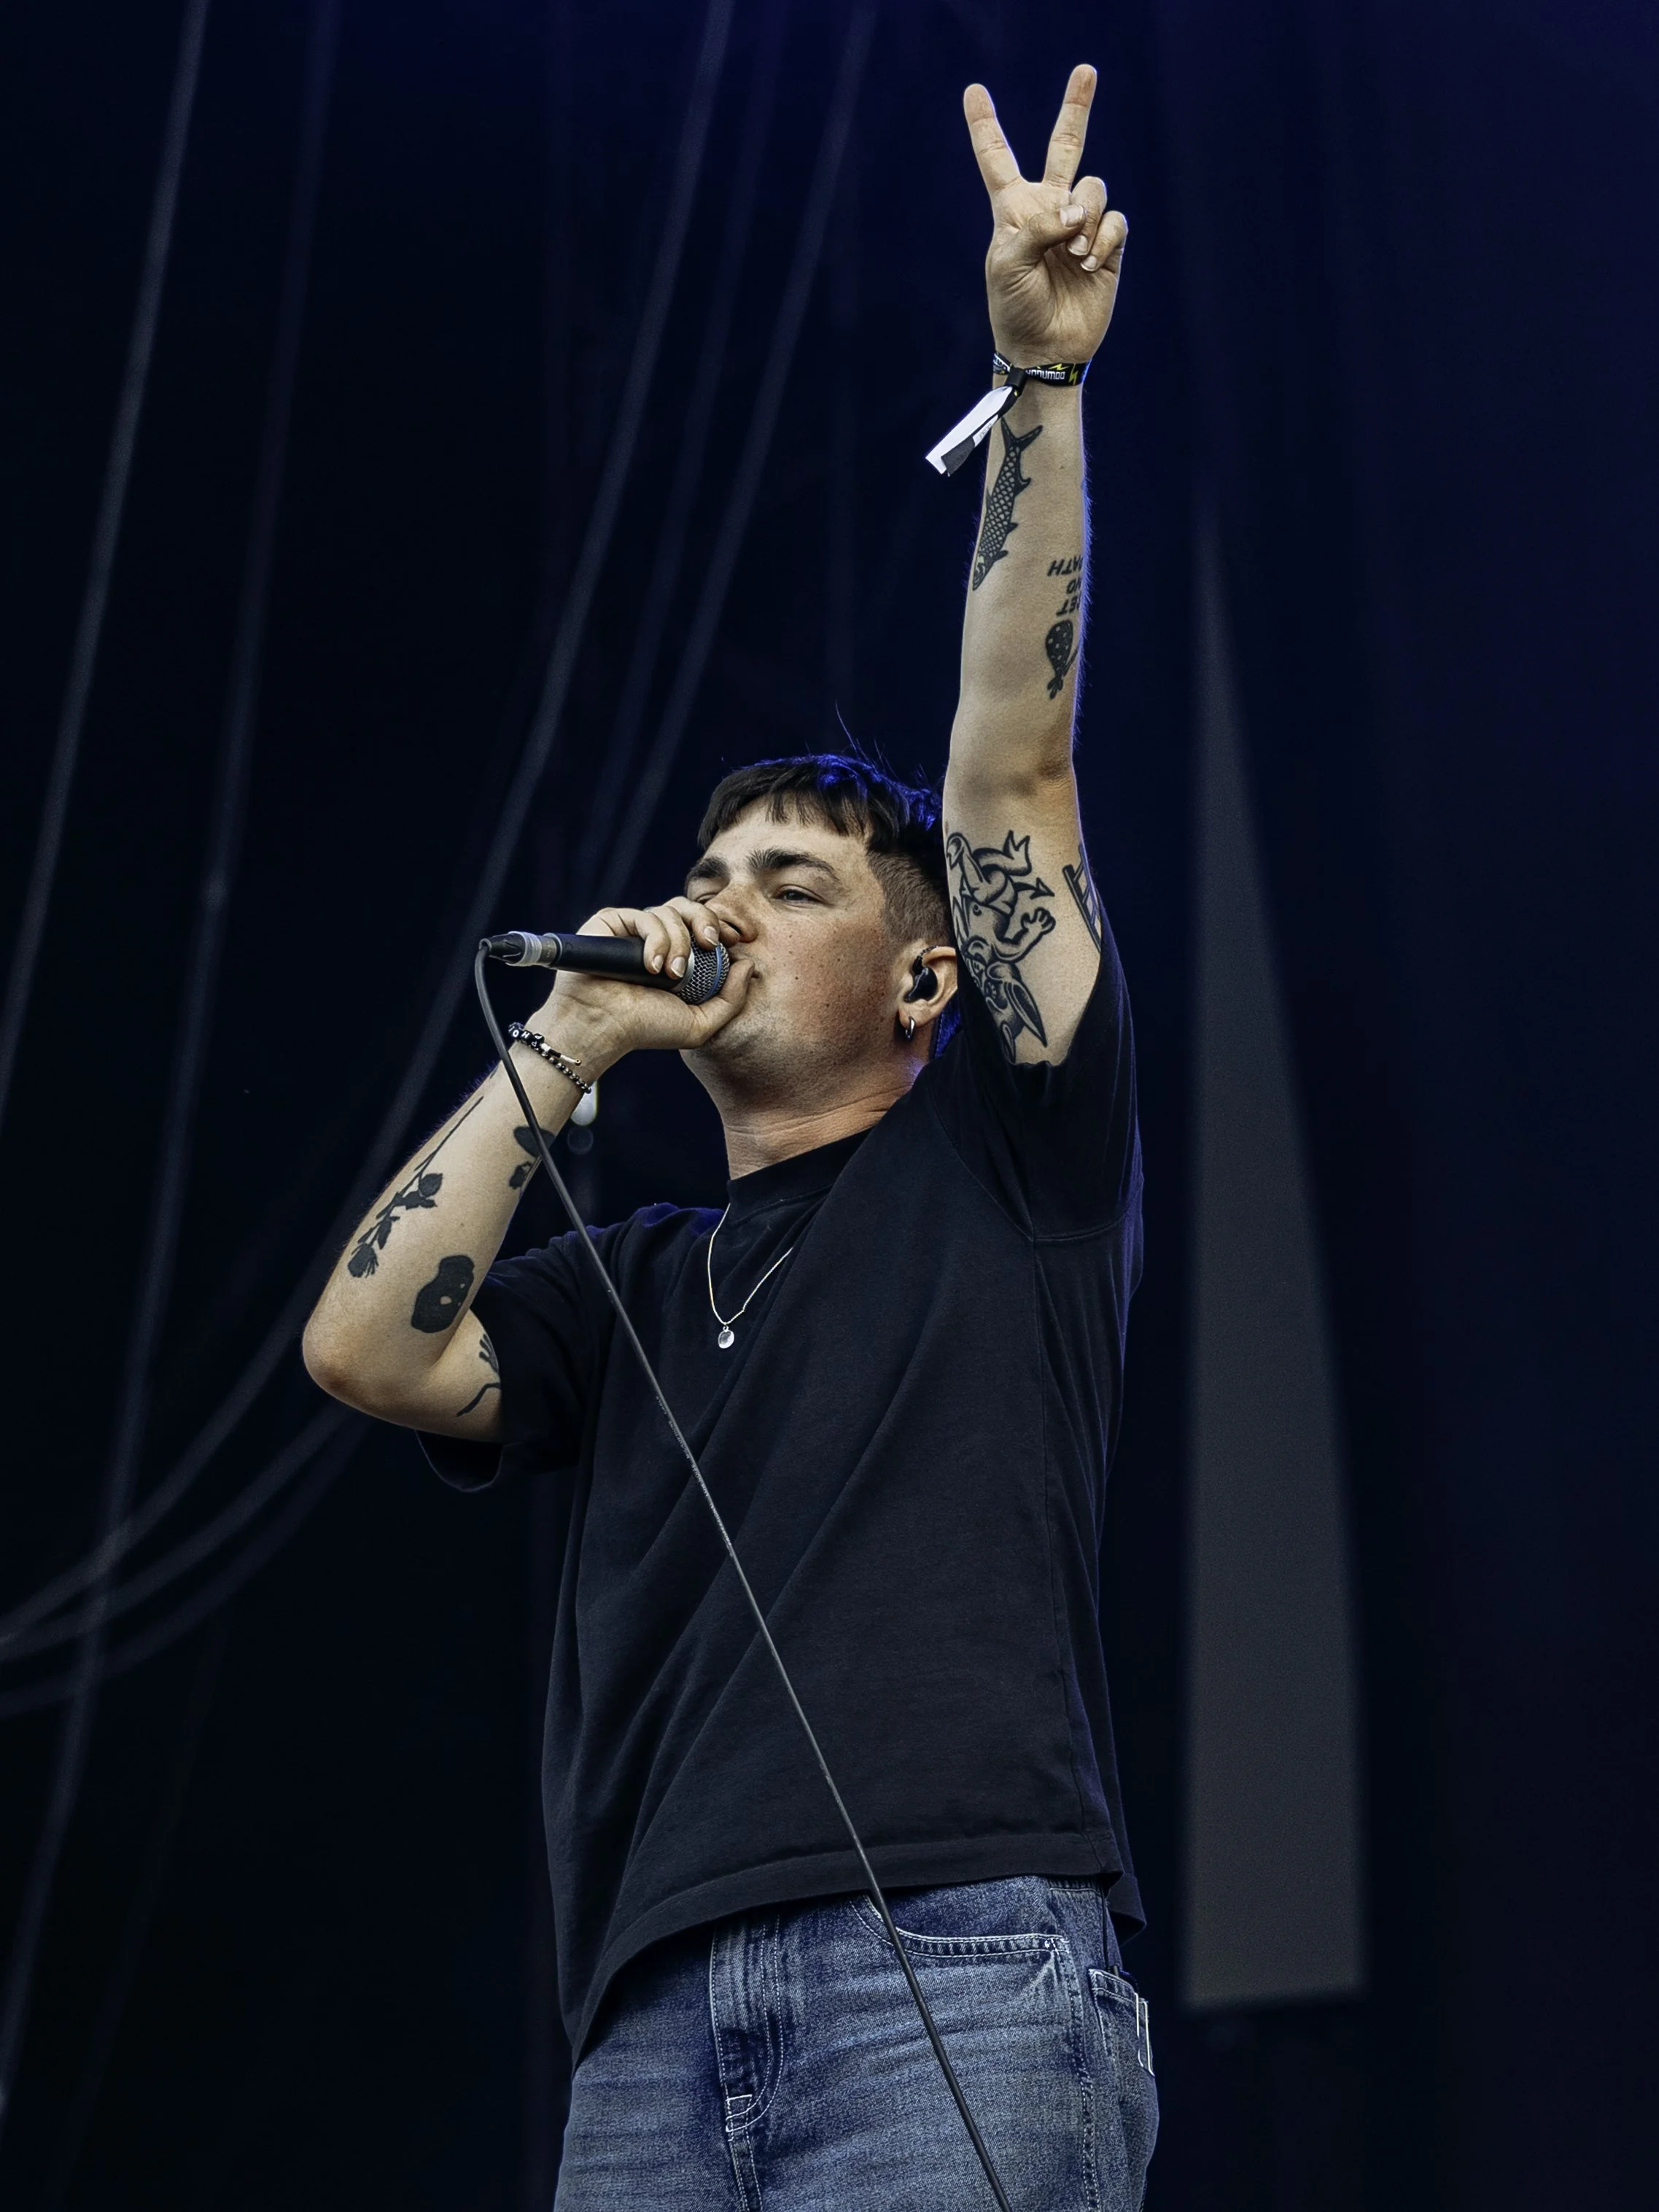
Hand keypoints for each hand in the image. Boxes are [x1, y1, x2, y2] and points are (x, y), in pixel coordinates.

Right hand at [531, 898, 751, 1072]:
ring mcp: (634, 930)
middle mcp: (657, 939)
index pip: (705, 926)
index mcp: (679, 956)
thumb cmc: (646, 1029)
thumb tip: (747, 964)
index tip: (738, 939)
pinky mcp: (613, 922)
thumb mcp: (700, 1024)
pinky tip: (651, 966)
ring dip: (678, 943)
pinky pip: (645, 916)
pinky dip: (655, 939)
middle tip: (711, 943)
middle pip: (690, 908)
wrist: (603, 1027)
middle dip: (707, 920)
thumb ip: (731, 999)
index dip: (724, 925)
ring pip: (670, 912)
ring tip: (670, 974)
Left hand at [964, 64, 1126, 369]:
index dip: (985, 125)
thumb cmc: (1014, 308)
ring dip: (1085, 218)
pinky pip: (1115, 221)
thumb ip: (1038, 226)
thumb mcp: (1008, 263)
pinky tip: (1088, 263)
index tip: (973, 91)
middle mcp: (1050, 208)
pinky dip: (1103, 239)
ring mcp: (1081, 225)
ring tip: (1072, 256)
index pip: (997, 158)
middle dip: (1077, 107)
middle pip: (1066, 146)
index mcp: (1014, 208)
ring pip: (1094, 188)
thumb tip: (1077, 210)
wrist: (1044, 349)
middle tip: (1086, 71)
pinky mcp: (1107, 245)